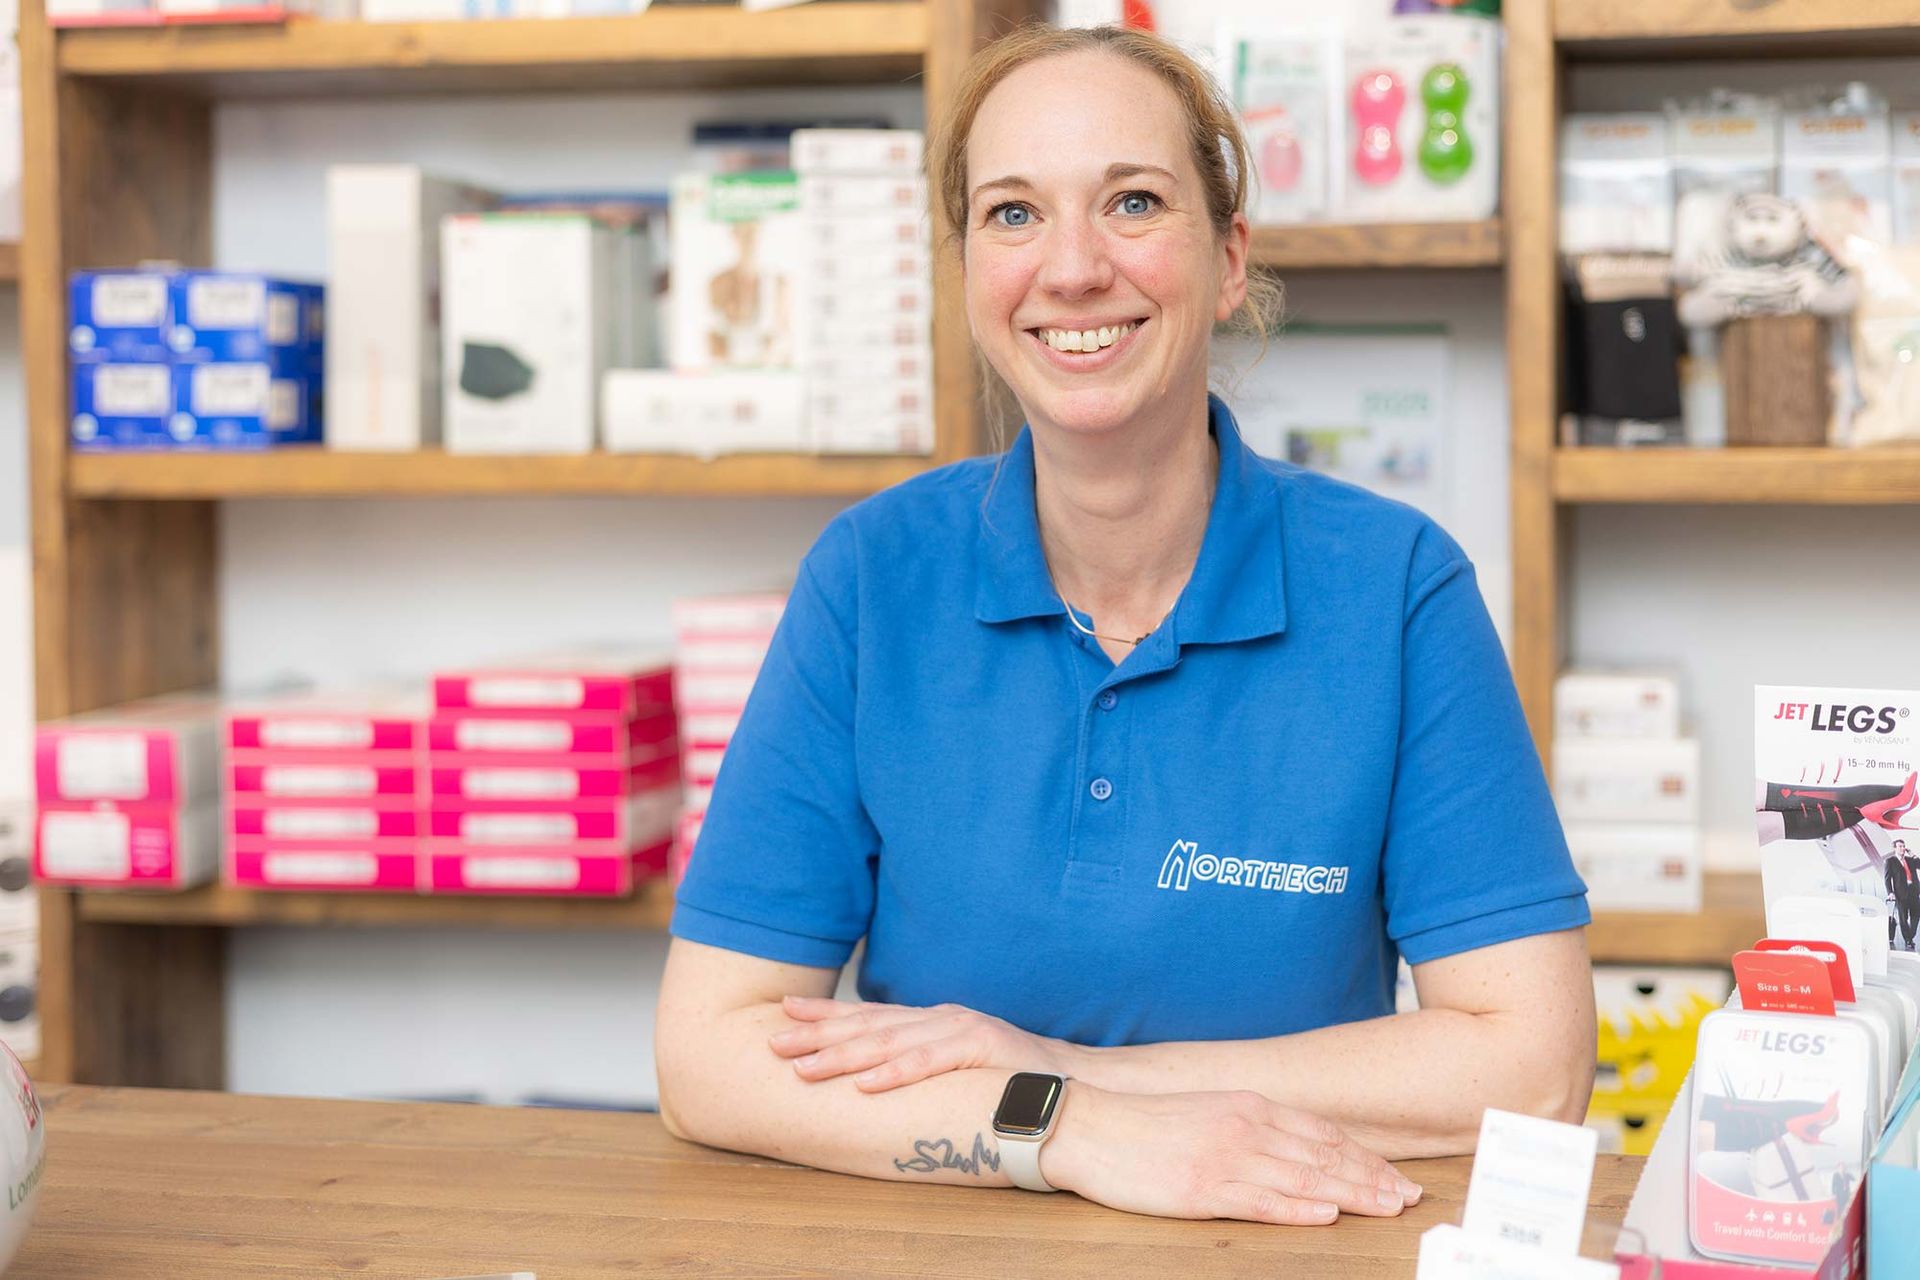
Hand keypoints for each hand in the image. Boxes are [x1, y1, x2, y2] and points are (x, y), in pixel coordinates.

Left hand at [769, 996, 1075, 1090]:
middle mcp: (940, 1017)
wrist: (1070, 1086)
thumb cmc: (1010, 1081)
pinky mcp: (980, 1048)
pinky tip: (864, 1083)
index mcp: (933, 1020)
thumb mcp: (959, 1063)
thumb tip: (876, 1071)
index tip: (784, 1011)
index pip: (870, 1014)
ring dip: (843, 1056)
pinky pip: (929, 1063)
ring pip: (890, 1041)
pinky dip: (894, 1072)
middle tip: (774, 1040)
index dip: (825, 1013)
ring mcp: (960, 1029)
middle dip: (818, 1033)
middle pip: (869, 1024)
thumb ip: (923, 1059)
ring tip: (804, 1068)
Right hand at [1042, 1084, 1421, 1225]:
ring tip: (1387, 1207)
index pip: (1321, 1133)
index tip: (1395, 1176)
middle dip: (1372, 1177)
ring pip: (1304, 1178)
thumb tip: (1292, 1150)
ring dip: (1352, 1194)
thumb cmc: (1143, 1126)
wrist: (1088, 1127)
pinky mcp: (1203, 1188)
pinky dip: (1299, 1208)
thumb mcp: (1207, 1112)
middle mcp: (1245, 1127)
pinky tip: (1327, 1214)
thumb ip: (1250, 1127)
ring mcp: (1225, 1158)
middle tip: (1409, 1197)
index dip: (1364, 1156)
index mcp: (1247, 1106)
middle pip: (1324, 1155)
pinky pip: (1262, 1200)